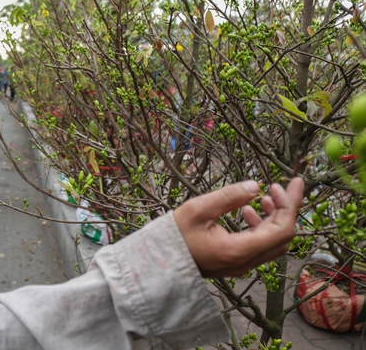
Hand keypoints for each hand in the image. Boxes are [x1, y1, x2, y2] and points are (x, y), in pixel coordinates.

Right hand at [173, 178, 302, 277]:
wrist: (159, 263)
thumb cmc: (174, 236)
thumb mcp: (198, 209)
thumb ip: (229, 197)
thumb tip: (255, 186)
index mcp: (238, 250)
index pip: (281, 229)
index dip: (289, 205)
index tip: (288, 183)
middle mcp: (245, 262)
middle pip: (283, 237)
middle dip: (286, 209)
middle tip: (281, 187)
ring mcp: (241, 265)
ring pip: (273, 243)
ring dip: (274, 218)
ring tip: (263, 198)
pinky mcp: (235, 263)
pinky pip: (259, 246)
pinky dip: (262, 228)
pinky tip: (247, 212)